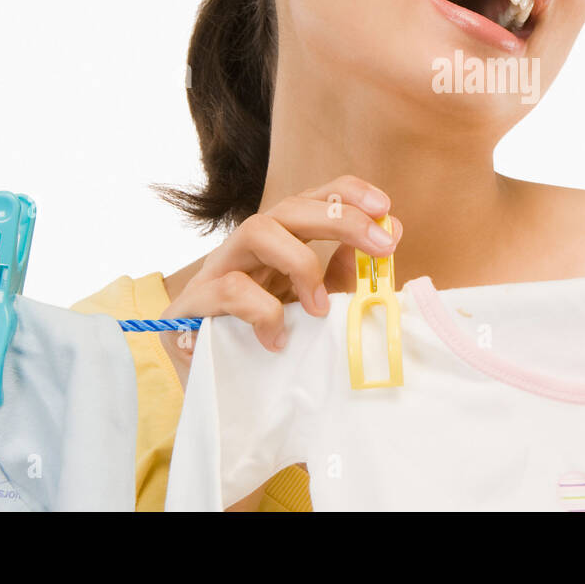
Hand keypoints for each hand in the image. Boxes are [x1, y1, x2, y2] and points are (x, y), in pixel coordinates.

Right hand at [157, 175, 402, 389]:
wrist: (211, 390)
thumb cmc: (265, 340)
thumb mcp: (313, 305)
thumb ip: (346, 271)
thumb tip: (392, 232)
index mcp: (280, 242)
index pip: (312, 198)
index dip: (348, 193)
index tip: (384, 207)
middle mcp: (248, 246)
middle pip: (289, 206)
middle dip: (340, 219)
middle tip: (381, 246)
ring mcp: (217, 268)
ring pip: (255, 229)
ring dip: (300, 262)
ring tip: (320, 307)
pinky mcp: (192, 302)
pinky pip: (229, 288)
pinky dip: (263, 311)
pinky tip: (278, 338)